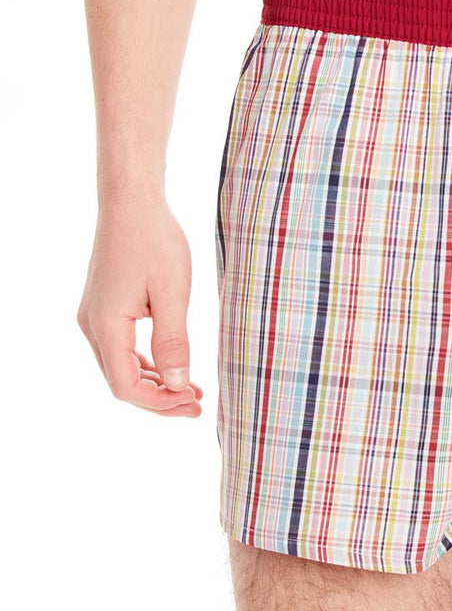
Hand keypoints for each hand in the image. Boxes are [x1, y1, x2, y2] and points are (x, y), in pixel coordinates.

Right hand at [77, 197, 202, 416]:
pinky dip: (148, 363)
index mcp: (107, 324)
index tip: (195, 402)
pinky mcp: (105, 308)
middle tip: (199, 406)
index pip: (126, 385)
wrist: (132, 204)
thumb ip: (174, 341)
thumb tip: (178, 385)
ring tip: (194, 391)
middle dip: (160, 399)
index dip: (160, 402)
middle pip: (122, 382)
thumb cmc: (156, 241)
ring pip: (121, 367)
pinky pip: (122, 348)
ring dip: (156, 383)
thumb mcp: (173, 292)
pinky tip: (175, 367)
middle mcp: (93, 325)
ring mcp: (95, 317)